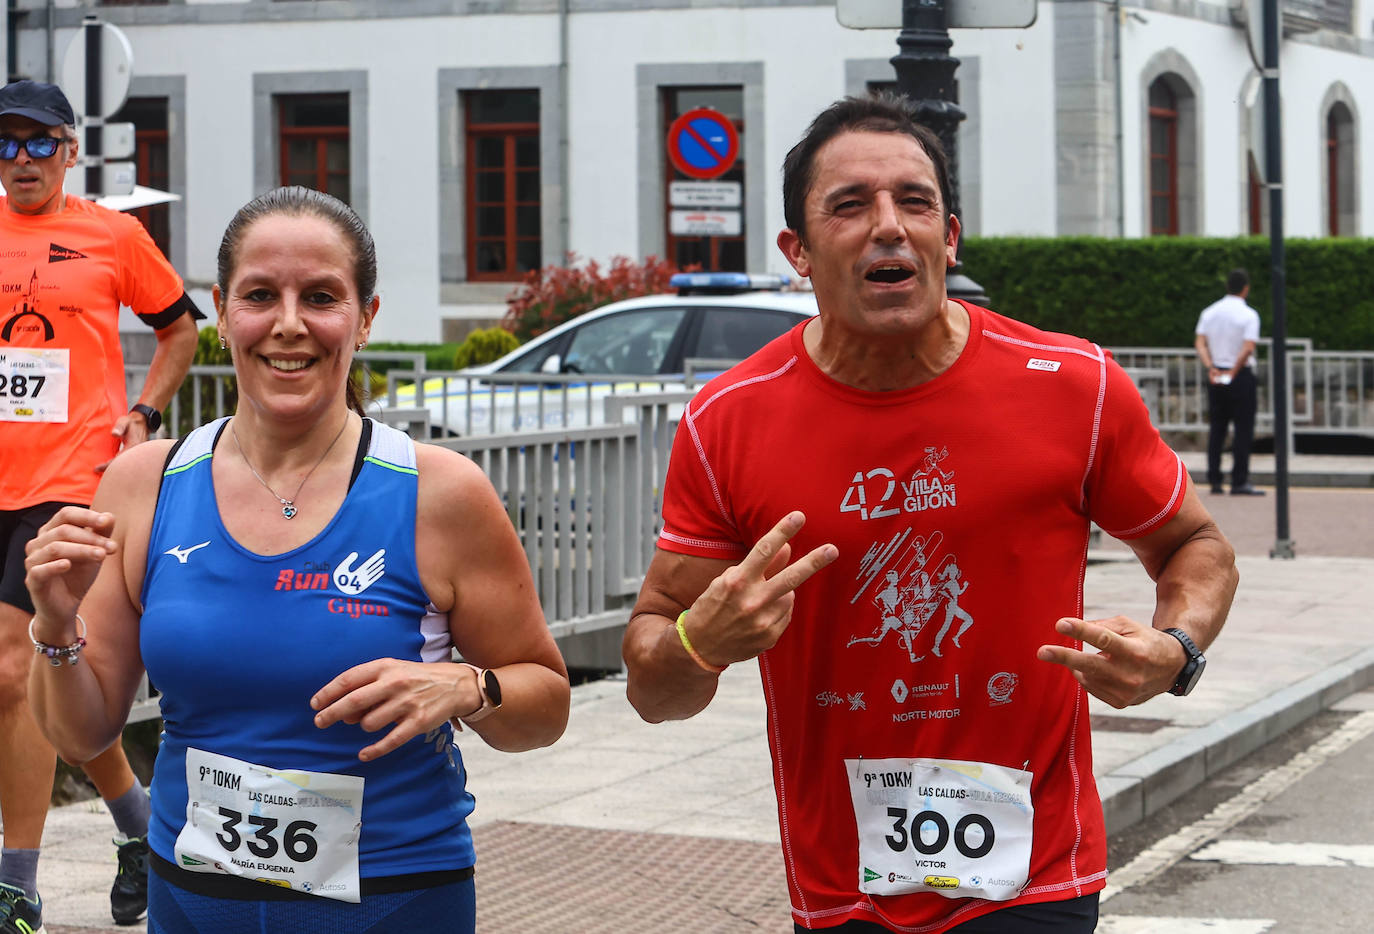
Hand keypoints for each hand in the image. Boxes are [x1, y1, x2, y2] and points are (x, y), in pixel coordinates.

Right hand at [24, 507, 117, 638]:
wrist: (67, 605)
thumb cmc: (79, 574)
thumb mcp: (94, 552)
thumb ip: (101, 533)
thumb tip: (110, 516)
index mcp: (51, 531)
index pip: (66, 514)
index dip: (86, 516)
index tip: (107, 522)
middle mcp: (38, 543)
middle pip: (63, 530)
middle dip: (90, 538)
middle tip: (112, 548)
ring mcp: (32, 561)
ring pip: (54, 548)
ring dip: (81, 550)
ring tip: (102, 556)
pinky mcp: (32, 580)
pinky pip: (40, 569)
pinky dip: (55, 566)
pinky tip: (68, 565)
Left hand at [96, 413, 150, 472]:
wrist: (143, 423)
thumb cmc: (131, 422)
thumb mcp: (124, 422)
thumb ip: (119, 427)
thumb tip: (114, 434)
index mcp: (133, 445)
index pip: (118, 459)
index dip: (107, 466)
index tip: (96, 468)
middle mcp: (136, 452)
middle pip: (123, 466)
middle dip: (110, 471)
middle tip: (97, 473)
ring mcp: (137, 455)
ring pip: (126, 466)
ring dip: (115, 470)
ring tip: (103, 474)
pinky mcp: (136, 456)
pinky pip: (127, 463)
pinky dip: (119, 466)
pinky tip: (112, 468)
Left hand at [311, 660, 478, 761]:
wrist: (455, 684)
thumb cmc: (416, 678)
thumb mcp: (393, 671)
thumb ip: (368, 687)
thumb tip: (344, 713)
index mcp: (385, 667)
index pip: (348, 679)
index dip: (328, 693)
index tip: (315, 704)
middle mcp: (394, 684)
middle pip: (353, 701)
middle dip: (332, 713)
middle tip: (319, 722)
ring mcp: (406, 703)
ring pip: (369, 723)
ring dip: (364, 726)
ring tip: (371, 722)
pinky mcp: (418, 722)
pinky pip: (389, 741)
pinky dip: (374, 750)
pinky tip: (364, 754)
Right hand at [683, 511, 837, 666]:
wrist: (700, 647)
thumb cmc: (713, 607)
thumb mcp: (728, 581)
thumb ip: (760, 566)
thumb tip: (787, 548)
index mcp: (736, 582)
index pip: (763, 551)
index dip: (782, 531)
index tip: (799, 516)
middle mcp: (751, 601)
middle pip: (790, 577)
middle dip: (813, 562)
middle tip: (833, 550)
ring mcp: (761, 622)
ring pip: (789, 596)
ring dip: (781, 593)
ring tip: (758, 601)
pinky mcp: (769, 638)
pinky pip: (785, 615)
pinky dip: (778, 610)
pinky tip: (759, 616)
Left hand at [1036, 615, 1185, 707]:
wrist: (1171, 669)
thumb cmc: (1145, 641)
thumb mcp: (1129, 626)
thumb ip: (1101, 626)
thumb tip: (1073, 628)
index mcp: (1135, 651)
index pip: (1104, 639)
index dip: (1081, 631)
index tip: (1060, 624)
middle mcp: (1131, 674)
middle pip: (1091, 665)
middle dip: (1064, 657)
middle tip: (1042, 652)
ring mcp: (1126, 692)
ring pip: (1087, 676)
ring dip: (1077, 663)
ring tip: (1086, 656)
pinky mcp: (1120, 702)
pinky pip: (1091, 687)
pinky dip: (1086, 675)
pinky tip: (1095, 668)